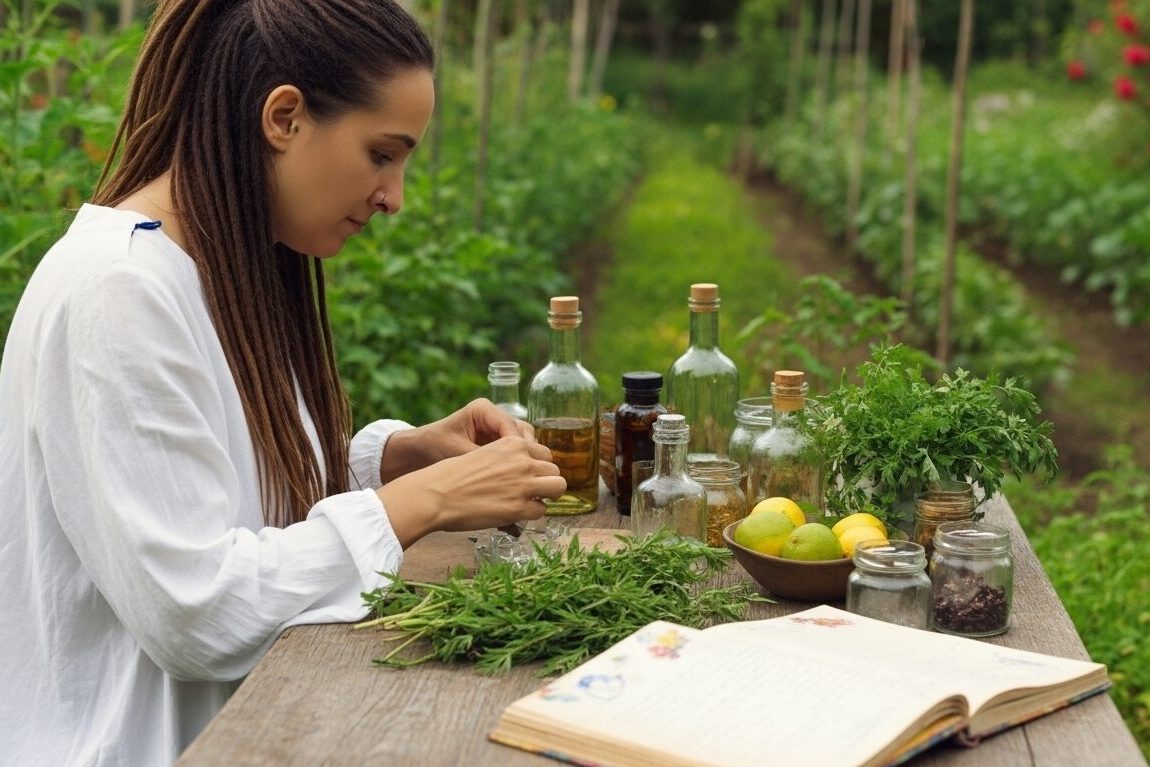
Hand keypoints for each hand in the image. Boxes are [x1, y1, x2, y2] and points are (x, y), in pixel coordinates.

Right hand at [379, 436, 565, 546]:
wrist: (436, 494)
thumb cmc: (453, 476)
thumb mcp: (484, 454)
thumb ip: (507, 459)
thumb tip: (523, 473)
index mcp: (513, 444)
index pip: (544, 453)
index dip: (538, 467)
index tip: (530, 476)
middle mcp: (523, 461)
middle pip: (555, 470)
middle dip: (546, 481)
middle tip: (531, 492)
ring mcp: (524, 484)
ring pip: (558, 487)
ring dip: (546, 496)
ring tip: (530, 502)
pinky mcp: (519, 507)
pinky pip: (541, 511)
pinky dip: (531, 514)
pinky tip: (515, 513)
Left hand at [380, 398, 533, 482]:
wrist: (419, 451)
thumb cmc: (433, 446)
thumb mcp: (457, 452)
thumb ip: (482, 459)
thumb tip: (507, 473)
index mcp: (483, 409)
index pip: (510, 425)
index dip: (517, 446)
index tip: (520, 466)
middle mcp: (494, 416)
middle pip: (522, 431)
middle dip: (525, 452)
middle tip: (524, 474)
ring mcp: (497, 428)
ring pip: (523, 441)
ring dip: (524, 458)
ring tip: (520, 477)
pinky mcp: (497, 442)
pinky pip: (515, 450)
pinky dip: (517, 462)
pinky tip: (515, 478)